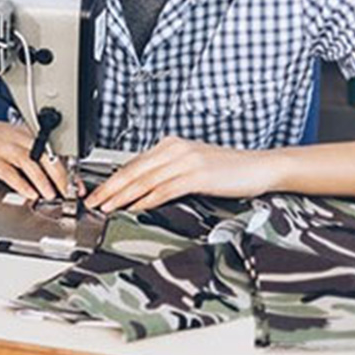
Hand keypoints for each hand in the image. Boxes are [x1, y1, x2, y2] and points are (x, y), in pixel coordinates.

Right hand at [0, 110, 71, 199]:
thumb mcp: (15, 138)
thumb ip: (33, 153)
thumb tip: (54, 173)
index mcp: (28, 134)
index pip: (54, 152)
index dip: (67, 169)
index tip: (76, 185)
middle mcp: (19, 139)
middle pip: (45, 156)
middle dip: (59, 176)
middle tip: (68, 192)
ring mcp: (4, 148)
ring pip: (29, 163)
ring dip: (42, 181)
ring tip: (50, 195)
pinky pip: (9, 172)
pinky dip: (20, 184)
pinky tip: (29, 193)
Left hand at [84, 136, 285, 212]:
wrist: (261, 166)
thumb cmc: (229, 170)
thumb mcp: (193, 165)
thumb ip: (169, 172)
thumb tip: (143, 188)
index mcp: (171, 145)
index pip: (134, 163)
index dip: (112, 179)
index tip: (97, 192)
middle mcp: (175, 149)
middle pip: (134, 170)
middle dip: (110, 188)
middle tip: (93, 202)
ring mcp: (186, 161)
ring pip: (145, 180)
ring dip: (122, 196)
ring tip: (107, 208)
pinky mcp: (198, 175)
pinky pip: (165, 189)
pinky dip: (147, 200)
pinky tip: (135, 209)